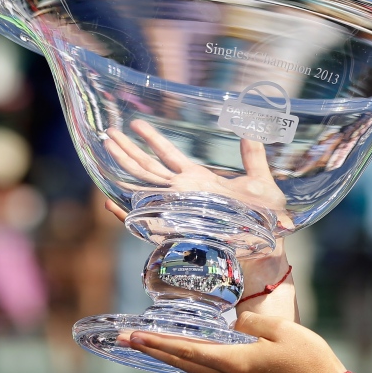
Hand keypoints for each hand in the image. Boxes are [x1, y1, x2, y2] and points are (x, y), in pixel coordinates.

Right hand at [102, 119, 292, 230]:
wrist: (266, 248)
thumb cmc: (265, 218)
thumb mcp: (261, 182)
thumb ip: (254, 157)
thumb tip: (252, 129)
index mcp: (199, 179)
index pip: (170, 154)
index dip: (153, 138)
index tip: (135, 124)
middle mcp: (183, 193)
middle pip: (148, 167)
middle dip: (127, 150)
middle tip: (108, 132)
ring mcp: (177, 211)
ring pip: (142, 187)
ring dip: (123, 170)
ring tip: (105, 151)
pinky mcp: (176, 231)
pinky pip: (145, 223)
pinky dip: (126, 215)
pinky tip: (110, 204)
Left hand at [118, 311, 345, 372]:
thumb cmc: (307, 359)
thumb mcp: (280, 331)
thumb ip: (250, 322)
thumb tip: (234, 324)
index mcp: (233, 362)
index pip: (186, 350)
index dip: (157, 341)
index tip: (131, 336)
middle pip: (181, 362)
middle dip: (151, 349)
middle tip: (122, 338)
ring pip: (191, 368)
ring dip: (166, 354)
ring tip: (144, 343)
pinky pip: (205, 369)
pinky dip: (186, 359)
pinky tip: (181, 351)